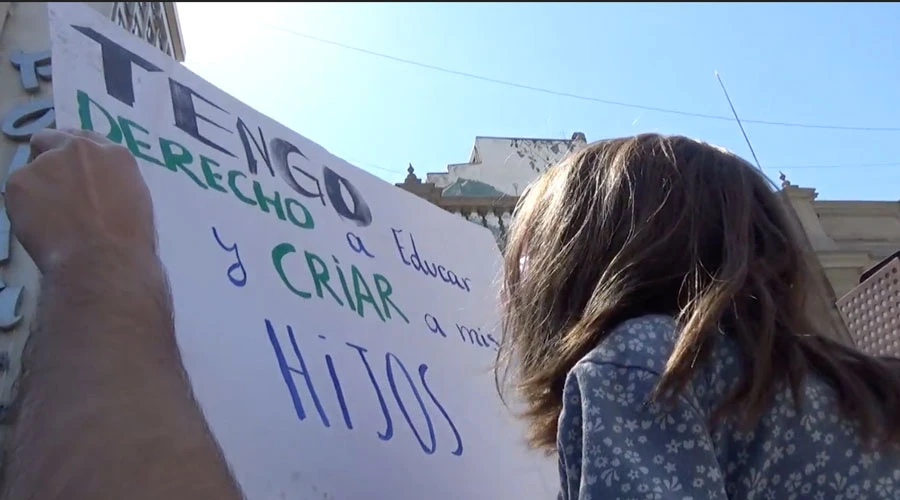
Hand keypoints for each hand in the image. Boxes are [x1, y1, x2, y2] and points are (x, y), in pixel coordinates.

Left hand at [5, 128, 156, 272]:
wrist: (103, 259)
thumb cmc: (129, 241)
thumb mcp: (135, 202)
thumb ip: (113, 183)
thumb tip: (96, 188)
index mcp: (115, 154)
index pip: (89, 140)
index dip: (79, 157)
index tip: (75, 172)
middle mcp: (80, 148)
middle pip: (53, 139)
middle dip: (50, 156)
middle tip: (53, 186)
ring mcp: (47, 161)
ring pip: (32, 165)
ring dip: (38, 184)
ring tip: (48, 216)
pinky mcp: (20, 179)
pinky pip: (18, 189)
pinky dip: (24, 204)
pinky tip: (39, 226)